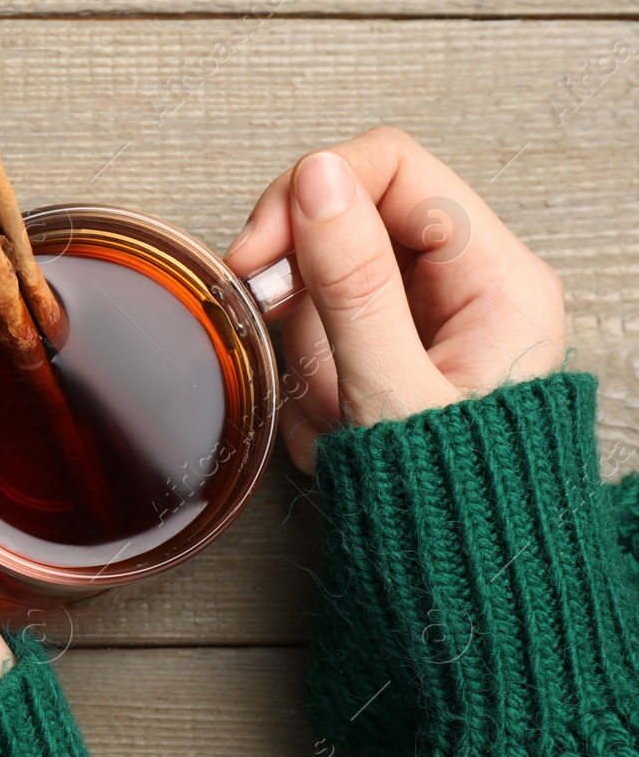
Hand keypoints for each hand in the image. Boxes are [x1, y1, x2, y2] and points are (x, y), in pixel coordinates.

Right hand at [224, 127, 566, 473]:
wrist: (458, 589)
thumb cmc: (449, 507)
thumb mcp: (390, 391)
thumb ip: (350, 282)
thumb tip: (315, 178)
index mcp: (497, 277)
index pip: (392, 167)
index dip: (312, 191)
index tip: (257, 252)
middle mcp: (468, 282)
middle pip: (353, 210)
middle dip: (299, 272)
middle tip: (266, 315)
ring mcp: (425, 315)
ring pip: (327, 272)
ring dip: (303, 335)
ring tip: (324, 399)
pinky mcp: (390, 347)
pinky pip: (323, 323)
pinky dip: (306, 364)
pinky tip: (324, 411)